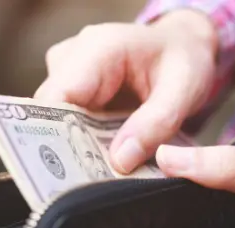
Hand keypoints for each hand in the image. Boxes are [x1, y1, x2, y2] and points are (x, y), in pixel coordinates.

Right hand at [34, 10, 218, 172]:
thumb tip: (120, 161)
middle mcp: (73, 54)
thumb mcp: (184, 90)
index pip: (57, 95)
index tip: (73, 169)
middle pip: (50, 110)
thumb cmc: (184, 60)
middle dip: (69, 145)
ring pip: (54, 118)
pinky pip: (65, 119)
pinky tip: (104, 152)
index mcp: (99, 48)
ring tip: (105, 167)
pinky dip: (82, 139)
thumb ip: (155, 124)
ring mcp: (66, 69)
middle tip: (95, 177)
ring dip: (76, 144)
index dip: (56, 133)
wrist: (183, 44)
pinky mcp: (69, 85)